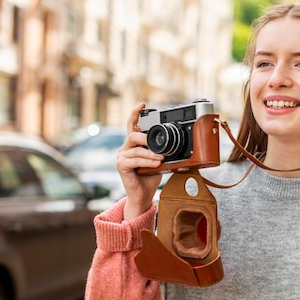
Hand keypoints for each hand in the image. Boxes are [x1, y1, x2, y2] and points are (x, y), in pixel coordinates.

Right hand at [117, 103, 164, 218]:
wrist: (143, 195)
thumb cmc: (150, 177)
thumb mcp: (158, 160)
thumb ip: (162, 151)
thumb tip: (177, 146)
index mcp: (134, 144)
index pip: (132, 125)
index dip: (136, 114)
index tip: (143, 104)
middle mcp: (126, 148)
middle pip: (133, 135)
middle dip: (146, 137)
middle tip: (159, 144)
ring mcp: (122, 156)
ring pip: (136, 149)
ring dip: (150, 153)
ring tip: (161, 158)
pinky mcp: (121, 166)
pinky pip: (134, 160)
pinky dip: (146, 161)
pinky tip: (155, 163)